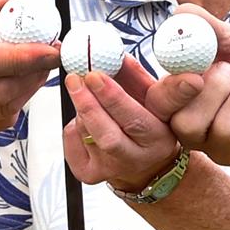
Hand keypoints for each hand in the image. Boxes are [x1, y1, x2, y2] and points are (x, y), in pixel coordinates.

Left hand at [63, 58, 180, 189]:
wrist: (146, 165)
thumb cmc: (150, 125)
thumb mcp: (154, 101)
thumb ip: (138, 78)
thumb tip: (117, 55)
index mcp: (157, 139)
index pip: (134, 119)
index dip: (112, 97)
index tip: (95, 75)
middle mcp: (134, 159)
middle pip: (106, 133)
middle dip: (87, 103)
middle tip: (75, 78)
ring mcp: (110, 170)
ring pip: (86, 134)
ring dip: (81, 109)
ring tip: (85, 93)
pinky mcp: (89, 174)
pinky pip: (72, 142)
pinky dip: (73, 125)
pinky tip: (83, 119)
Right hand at [144, 4, 229, 171]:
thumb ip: (207, 30)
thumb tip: (180, 13)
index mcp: (183, 103)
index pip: (159, 107)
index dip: (171, 92)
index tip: (194, 74)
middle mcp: (200, 133)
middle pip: (186, 126)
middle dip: (214, 90)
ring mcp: (229, 150)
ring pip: (226, 128)